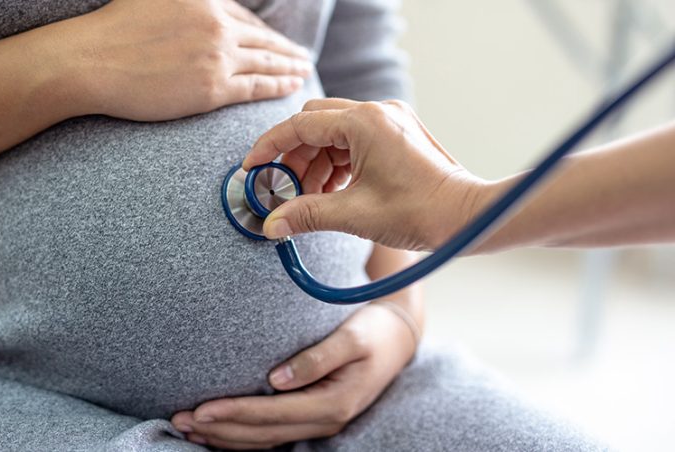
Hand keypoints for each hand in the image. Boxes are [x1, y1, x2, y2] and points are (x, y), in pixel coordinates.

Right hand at [65, 0, 311, 120]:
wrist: (89, 61)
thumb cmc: (110, 31)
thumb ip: (183, 3)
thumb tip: (200, 13)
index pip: (241, 17)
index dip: (260, 31)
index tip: (273, 40)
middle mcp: (215, 23)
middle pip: (260, 38)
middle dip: (284, 49)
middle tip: (301, 56)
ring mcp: (216, 55)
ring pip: (264, 61)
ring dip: (288, 67)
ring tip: (303, 71)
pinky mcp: (212, 88)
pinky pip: (254, 87)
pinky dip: (276, 86)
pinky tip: (290, 86)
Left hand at [171, 304, 418, 448]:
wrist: (398, 338)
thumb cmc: (374, 332)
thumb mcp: (352, 337)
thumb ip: (318, 357)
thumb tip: (277, 378)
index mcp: (333, 403)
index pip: (273, 415)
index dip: (234, 414)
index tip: (200, 409)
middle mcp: (325, 420)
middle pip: (262, 434)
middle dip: (219, 430)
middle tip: (179, 419)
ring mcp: (319, 422)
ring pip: (264, 439)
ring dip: (224, 437)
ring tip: (186, 428)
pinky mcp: (313, 416)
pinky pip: (272, 434)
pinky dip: (242, 435)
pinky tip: (217, 430)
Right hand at [242, 98, 490, 250]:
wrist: (466, 217)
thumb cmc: (420, 212)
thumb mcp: (354, 214)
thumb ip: (306, 215)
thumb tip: (272, 224)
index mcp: (364, 123)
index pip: (300, 125)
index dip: (270, 147)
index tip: (252, 167)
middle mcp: (377, 112)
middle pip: (315, 125)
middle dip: (294, 158)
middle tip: (284, 190)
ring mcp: (389, 120)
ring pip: (334, 135)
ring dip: (316, 165)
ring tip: (312, 199)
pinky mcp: (397, 134)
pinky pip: (354, 142)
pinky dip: (337, 165)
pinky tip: (333, 192)